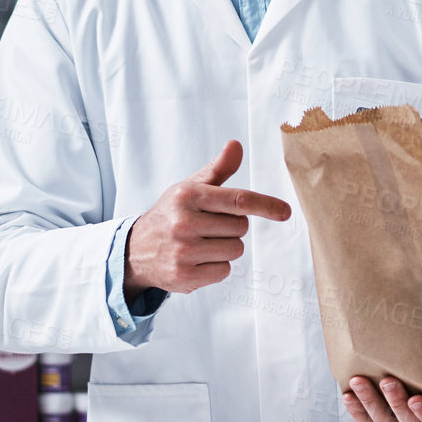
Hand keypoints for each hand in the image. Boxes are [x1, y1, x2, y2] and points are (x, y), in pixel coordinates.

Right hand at [125, 140, 290, 295]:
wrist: (135, 250)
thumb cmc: (171, 214)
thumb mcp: (190, 188)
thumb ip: (218, 170)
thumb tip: (236, 145)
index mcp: (188, 195)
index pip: (238, 200)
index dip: (266, 205)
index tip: (285, 211)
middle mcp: (183, 222)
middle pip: (241, 227)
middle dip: (232, 227)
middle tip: (209, 226)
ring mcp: (182, 251)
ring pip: (235, 250)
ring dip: (225, 248)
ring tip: (202, 243)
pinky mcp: (183, 276)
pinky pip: (224, 271)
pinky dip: (216, 267)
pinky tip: (197, 260)